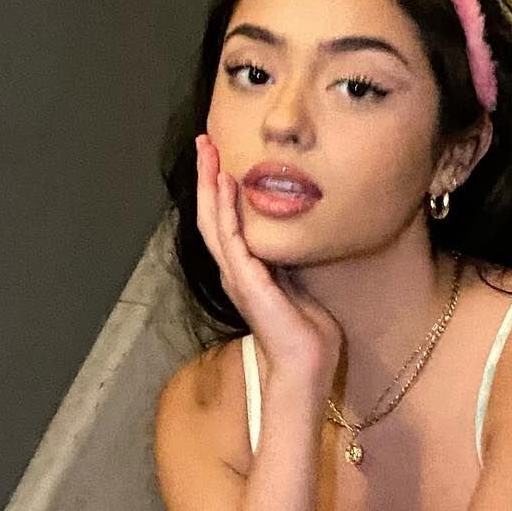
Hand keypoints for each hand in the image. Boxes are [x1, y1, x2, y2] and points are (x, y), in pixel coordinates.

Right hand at [195, 132, 342, 380]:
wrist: (306, 368)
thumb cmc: (308, 336)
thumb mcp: (299, 288)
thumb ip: (291, 265)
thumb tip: (298, 243)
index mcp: (246, 272)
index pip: (225, 222)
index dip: (218, 189)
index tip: (218, 158)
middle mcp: (235, 271)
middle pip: (211, 215)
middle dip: (207, 176)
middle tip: (203, 142)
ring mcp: (238, 276)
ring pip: (214, 221)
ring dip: (210, 183)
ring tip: (208, 151)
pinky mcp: (247, 281)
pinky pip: (231, 237)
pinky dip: (225, 208)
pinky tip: (225, 182)